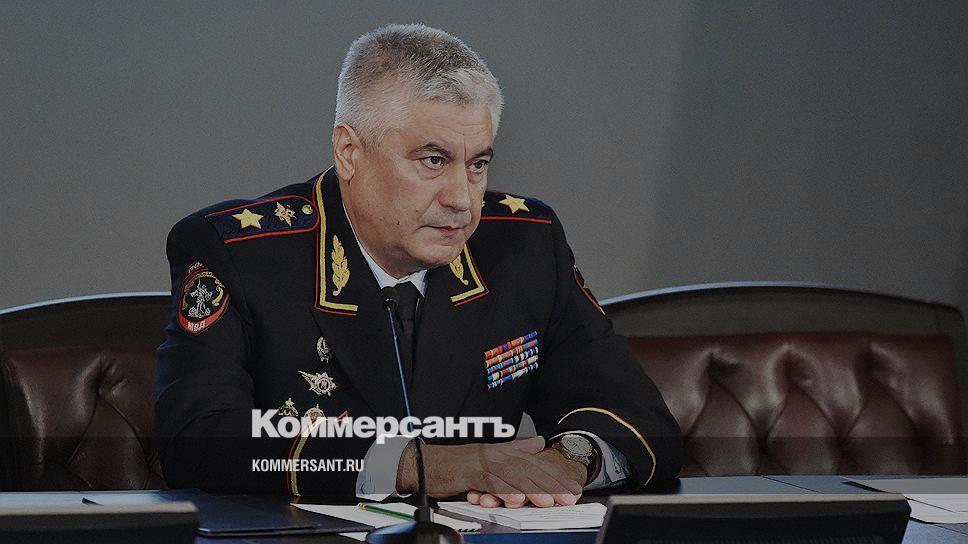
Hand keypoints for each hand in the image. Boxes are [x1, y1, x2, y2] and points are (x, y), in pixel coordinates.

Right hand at [395, 437, 584, 507]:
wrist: (425, 462)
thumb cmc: (457, 464)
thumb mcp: (490, 457)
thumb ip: (515, 449)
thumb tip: (539, 442)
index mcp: (503, 451)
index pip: (534, 462)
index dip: (555, 475)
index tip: (572, 488)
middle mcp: (496, 454)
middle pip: (528, 468)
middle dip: (550, 484)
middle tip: (568, 497)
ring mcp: (482, 462)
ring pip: (512, 475)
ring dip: (532, 488)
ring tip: (548, 501)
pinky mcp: (469, 472)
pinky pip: (490, 482)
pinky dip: (504, 490)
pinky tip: (516, 497)